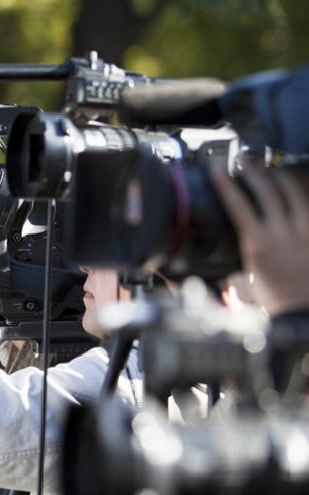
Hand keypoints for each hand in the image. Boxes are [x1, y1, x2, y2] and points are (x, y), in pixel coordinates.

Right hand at [210, 161, 308, 315]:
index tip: (216, 169)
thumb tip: (218, 264)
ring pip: (293, 191)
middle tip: (243, 161)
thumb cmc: (276, 301)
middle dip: (252, 171)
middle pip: (267, 190)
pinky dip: (301, 190)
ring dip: (279, 175)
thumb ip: (233, 266)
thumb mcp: (246, 283)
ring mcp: (304, 231)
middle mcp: (283, 233)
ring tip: (270, 168)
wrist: (305, 312)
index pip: (238, 204)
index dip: (225, 183)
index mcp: (258, 244)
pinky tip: (294, 186)